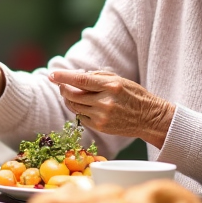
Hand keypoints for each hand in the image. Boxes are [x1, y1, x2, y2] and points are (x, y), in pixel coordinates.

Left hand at [48, 69, 174, 147]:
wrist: (149, 117)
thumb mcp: (119, 79)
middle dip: (63, 89)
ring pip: (74, 107)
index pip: (80, 80)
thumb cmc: (133, 95)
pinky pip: (81, 117)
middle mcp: (105, 102)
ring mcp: (102, 116)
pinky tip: (86, 106)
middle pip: (73, 95)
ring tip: (72, 94)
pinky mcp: (100, 127)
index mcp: (110, 86)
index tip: (52, 75)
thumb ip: (97, 76)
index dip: (64, 77)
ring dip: (69, 100)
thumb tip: (76, 75)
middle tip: (61, 84)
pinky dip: (79, 110)